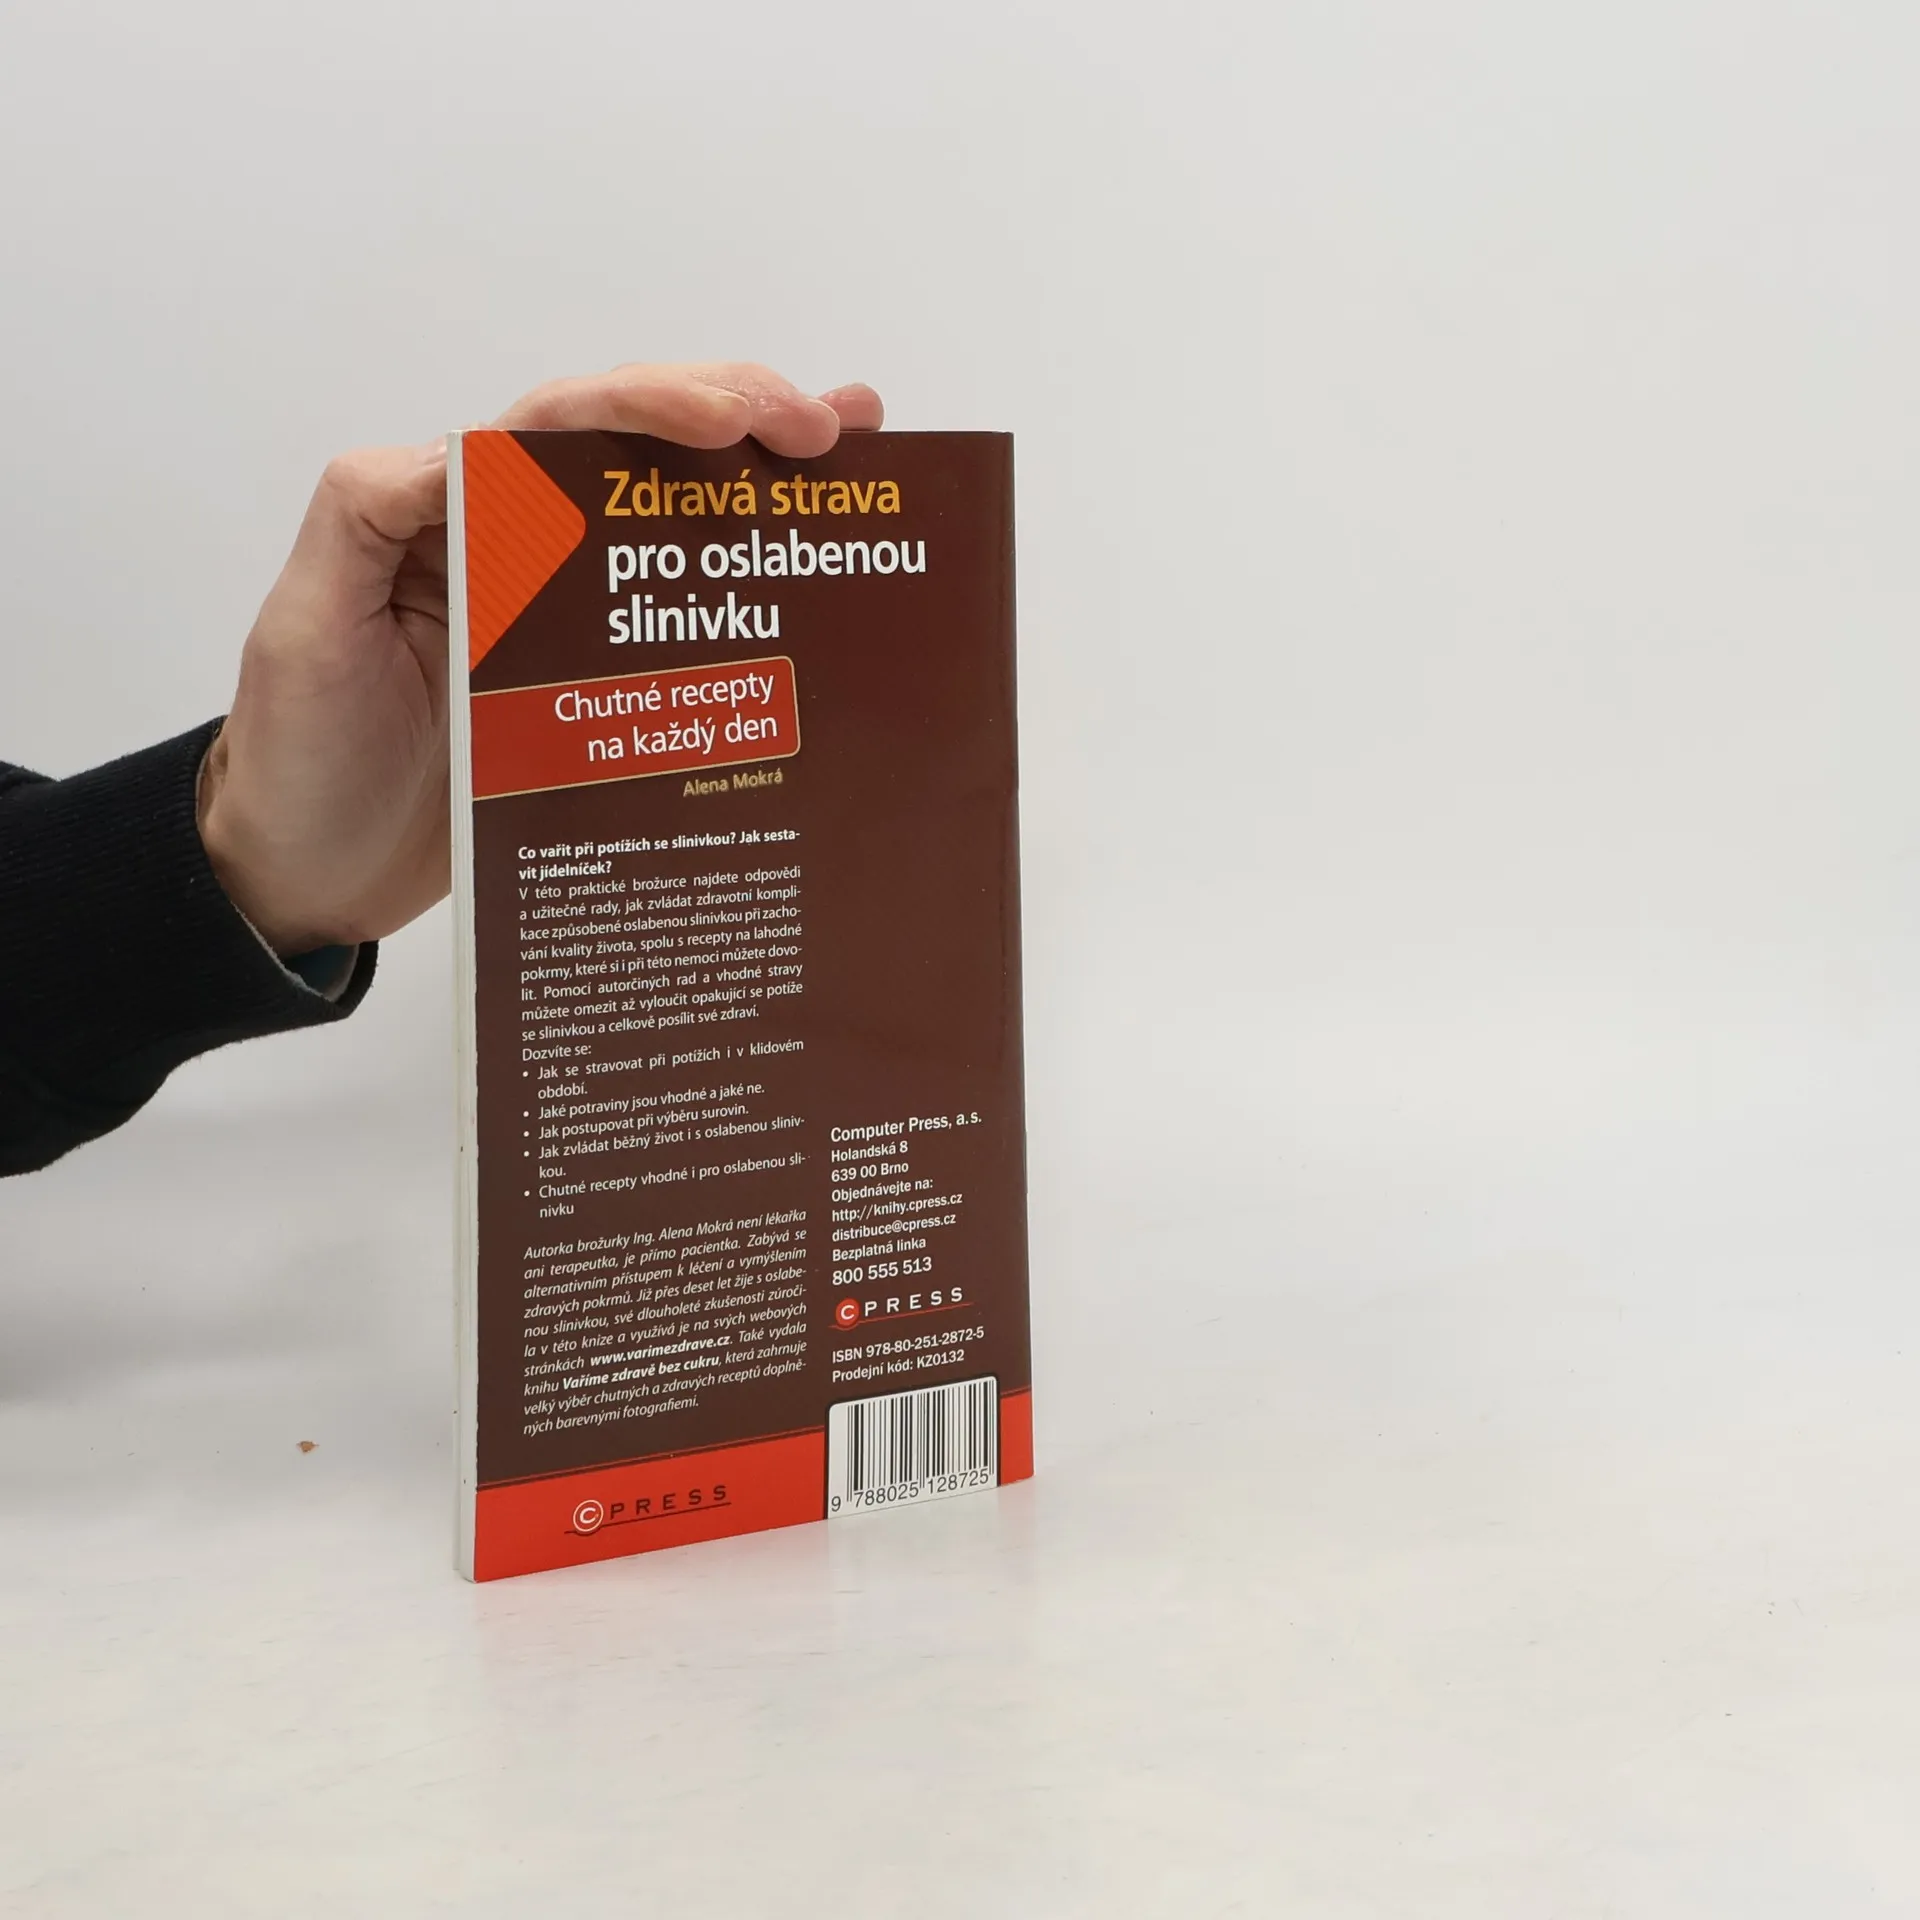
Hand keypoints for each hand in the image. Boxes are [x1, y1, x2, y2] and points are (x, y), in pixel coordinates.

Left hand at [196, 363, 882, 955]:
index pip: (563, 426)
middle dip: (735, 418)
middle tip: (830, 430)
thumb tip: (467, 449)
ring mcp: (561, 617)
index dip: (654, 405)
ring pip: (669, 521)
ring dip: (759, 476)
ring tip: (857, 447)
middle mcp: (517, 550)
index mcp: (452, 515)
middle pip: (635, 451)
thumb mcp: (307, 627)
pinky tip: (811, 571)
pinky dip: (741, 588)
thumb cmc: (300, 758)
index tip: (737, 423)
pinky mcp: (592, 688)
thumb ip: (366, 515)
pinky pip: (676, 622)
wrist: (308, 876)